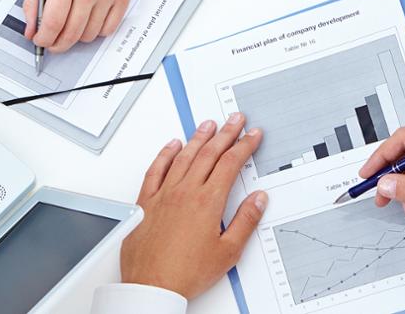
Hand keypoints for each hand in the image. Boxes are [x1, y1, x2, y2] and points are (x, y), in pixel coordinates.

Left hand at [23, 0, 131, 52]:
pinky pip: (107, 29)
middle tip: (52, 42)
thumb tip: (32, 29)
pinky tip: (88, 20)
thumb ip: (33, 0)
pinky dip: (96, 30)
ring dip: (77, 36)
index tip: (40, 40)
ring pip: (89, 35)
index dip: (44, 38)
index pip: (53, 22)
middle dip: (57, 44)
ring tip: (71, 24)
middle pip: (71, 33)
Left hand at [121, 114, 267, 299]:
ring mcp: (163, 195)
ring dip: (198, 138)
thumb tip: (258, 199)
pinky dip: (165, 155)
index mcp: (207, 202)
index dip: (244, 146)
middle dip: (225, 133)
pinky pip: (156, 170)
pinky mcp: (146, 202)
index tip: (253, 135)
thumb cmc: (186, 273)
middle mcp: (185, 192)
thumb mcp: (227, 252)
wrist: (151, 285)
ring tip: (208, 125)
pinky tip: (172, 145)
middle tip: (235, 119)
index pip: (230, 164)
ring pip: (183, 157)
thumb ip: (245, 221)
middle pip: (209, 154)